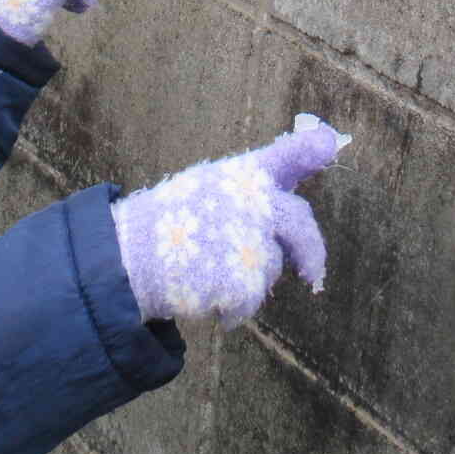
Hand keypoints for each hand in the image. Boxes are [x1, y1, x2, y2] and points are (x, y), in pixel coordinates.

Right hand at [110, 115, 347, 327]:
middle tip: (314, 276)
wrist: (126, 261)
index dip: (311, 149)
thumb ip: (254, 195)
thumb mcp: (210, 192)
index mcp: (242, 177)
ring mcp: (249, 241)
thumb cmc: (170, 226)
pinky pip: (251, 302)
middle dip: (311, 254)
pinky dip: (232, 309)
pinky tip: (203, 293)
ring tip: (206, 267)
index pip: (287, 156)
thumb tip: (295, 220)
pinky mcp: (243, 281)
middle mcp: (252, 202)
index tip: (328, 144)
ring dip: (249, 277)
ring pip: (270, 268)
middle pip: (301, 227)